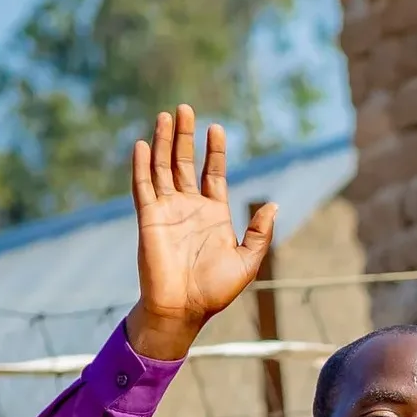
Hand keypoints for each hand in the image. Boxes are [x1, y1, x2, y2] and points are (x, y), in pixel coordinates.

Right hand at [124, 107, 276, 362]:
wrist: (184, 308)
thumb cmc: (216, 290)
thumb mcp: (247, 260)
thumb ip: (259, 232)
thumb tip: (273, 205)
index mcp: (213, 214)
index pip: (213, 173)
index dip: (214, 151)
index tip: (217, 128)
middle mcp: (189, 207)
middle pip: (184, 162)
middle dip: (185, 136)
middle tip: (186, 109)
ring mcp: (167, 209)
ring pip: (163, 167)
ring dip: (163, 141)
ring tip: (166, 116)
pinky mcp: (149, 217)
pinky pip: (143, 186)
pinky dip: (142, 165)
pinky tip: (144, 144)